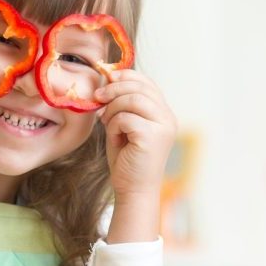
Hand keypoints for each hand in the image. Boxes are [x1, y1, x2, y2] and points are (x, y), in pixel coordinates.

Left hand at [94, 69, 176, 197]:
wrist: (132, 189)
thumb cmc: (125, 158)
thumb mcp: (122, 125)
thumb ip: (120, 104)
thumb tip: (108, 77)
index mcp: (162, 112)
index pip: (146, 82)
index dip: (125, 76)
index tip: (106, 79)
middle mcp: (168, 117)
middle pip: (140, 87)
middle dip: (114, 89)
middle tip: (97, 97)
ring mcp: (164, 126)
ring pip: (132, 100)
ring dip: (112, 110)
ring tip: (107, 124)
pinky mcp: (153, 136)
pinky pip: (126, 118)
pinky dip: (114, 126)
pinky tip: (115, 139)